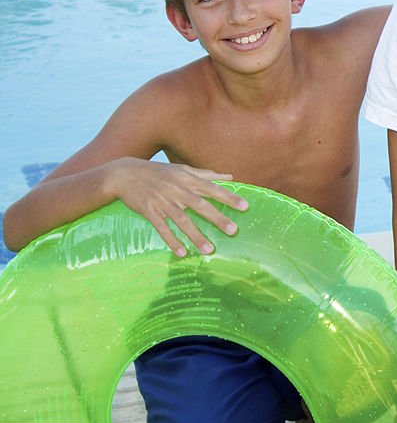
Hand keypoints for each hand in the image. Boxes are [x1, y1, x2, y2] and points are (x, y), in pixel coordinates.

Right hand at [109, 158, 246, 256]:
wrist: (124, 173)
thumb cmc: (159, 172)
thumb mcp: (183, 169)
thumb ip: (207, 174)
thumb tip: (230, 176)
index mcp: (187, 179)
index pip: (212, 189)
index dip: (229, 197)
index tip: (245, 207)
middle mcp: (177, 190)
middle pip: (200, 205)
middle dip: (217, 218)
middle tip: (233, 231)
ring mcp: (162, 201)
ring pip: (182, 220)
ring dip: (196, 236)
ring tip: (210, 250)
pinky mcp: (149, 211)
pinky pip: (162, 228)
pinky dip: (171, 240)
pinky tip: (182, 253)